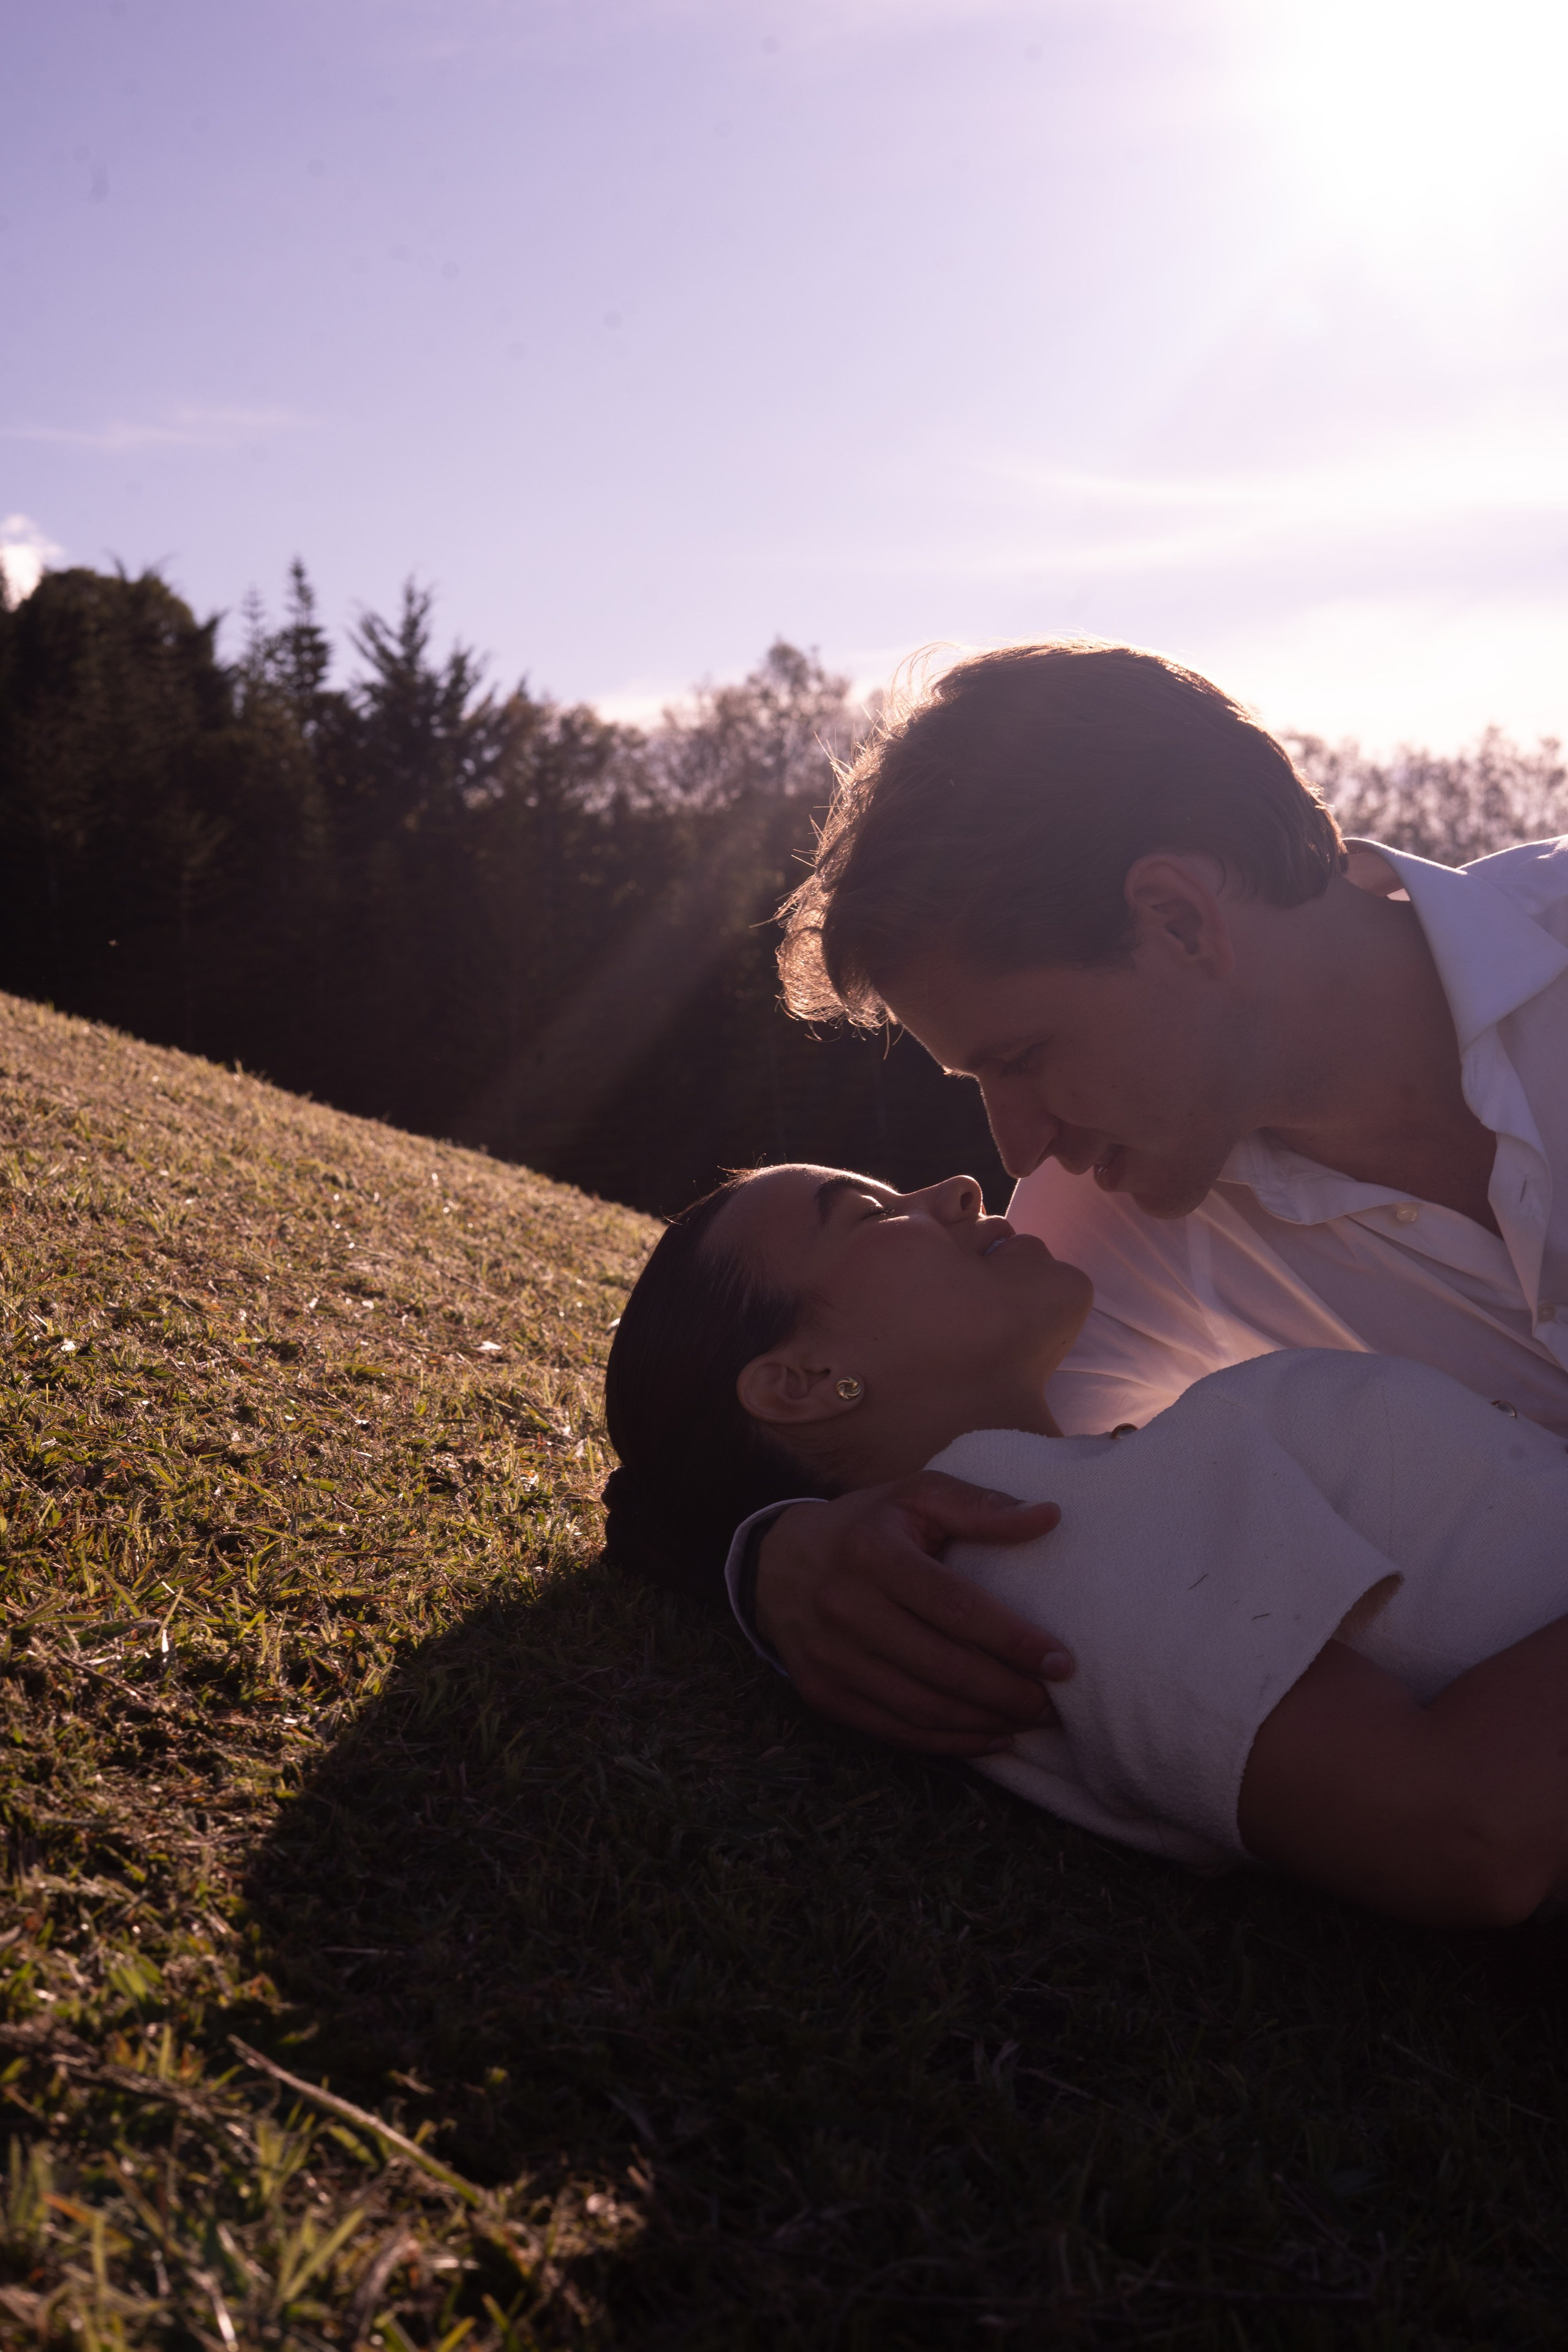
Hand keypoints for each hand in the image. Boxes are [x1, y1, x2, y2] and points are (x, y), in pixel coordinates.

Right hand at [754, 1472, 1071, 1754]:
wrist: (776, 1562)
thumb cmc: (865, 1526)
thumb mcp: (916, 1496)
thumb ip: (981, 1506)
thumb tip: (1050, 1517)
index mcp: (873, 1554)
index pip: (957, 1608)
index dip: (1014, 1640)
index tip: (1062, 1662)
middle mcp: (845, 1608)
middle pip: (943, 1667)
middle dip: (1008, 1692)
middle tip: (1052, 1703)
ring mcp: (829, 1657)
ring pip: (921, 1708)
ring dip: (983, 1723)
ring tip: (1027, 1721)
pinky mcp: (821, 1693)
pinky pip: (892, 1730)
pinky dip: (945, 1743)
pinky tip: (986, 1738)